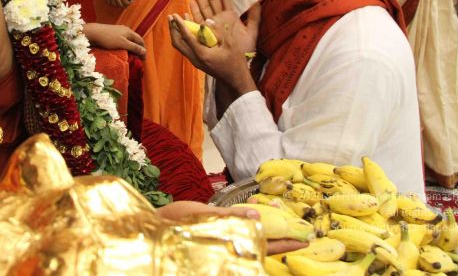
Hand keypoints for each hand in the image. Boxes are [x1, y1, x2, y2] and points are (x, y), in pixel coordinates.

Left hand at [83, 23, 145, 56]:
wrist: (93, 32)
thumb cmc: (108, 38)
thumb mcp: (123, 44)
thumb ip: (134, 48)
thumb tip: (145, 52)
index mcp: (129, 31)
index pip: (140, 40)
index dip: (143, 49)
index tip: (143, 59)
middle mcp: (125, 30)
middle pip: (134, 40)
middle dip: (137, 49)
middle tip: (137, 59)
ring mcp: (118, 31)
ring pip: (128, 41)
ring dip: (130, 49)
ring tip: (130, 57)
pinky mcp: (112, 34)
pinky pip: (121, 41)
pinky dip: (124, 47)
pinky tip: (121, 51)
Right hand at [102, 0, 138, 7]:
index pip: (125, 2)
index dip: (128, 4)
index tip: (130, 2)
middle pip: (120, 5)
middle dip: (124, 5)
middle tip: (126, 3)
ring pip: (114, 5)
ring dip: (118, 5)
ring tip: (120, 3)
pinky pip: (109, 2)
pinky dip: (112, 3)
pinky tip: (115, 1)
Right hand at [155, 201, 307, 255]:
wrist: (151, 229)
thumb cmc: (173, 223)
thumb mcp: (202, 214)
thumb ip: (229, 215)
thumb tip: (256, 214)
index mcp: (230, 241)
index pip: (265, 245)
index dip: (286, 243)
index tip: (306, 241)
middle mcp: (229, 244)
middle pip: (262, 243)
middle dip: (280, 235)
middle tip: (300, 229)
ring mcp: (223, 241)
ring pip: (252, 238)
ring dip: (266, 229)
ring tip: (281, 218)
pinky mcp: (215, 236)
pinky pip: (238, 232)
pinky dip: (249, 223)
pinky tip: (253, 213)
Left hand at [168, 0, 256, 93]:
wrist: (235, 81)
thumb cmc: (235, 62)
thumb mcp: (230, 44)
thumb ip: (218, 32)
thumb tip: (206, 20)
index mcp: (202, 54)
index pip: (186, 37)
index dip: (180, 24)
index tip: (174, 15)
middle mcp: (195, 59)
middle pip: (177, 43)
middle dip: (172, 29)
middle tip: (170, 17)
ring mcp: (195, 62)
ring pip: (180, 47)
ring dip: (176, 34)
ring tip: (175, 21)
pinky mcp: (197, 62)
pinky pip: (186, 49)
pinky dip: (183, 38)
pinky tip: (188, 30)